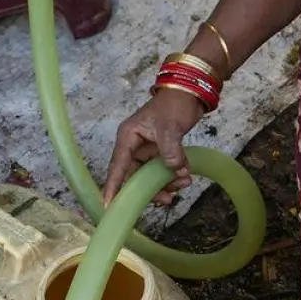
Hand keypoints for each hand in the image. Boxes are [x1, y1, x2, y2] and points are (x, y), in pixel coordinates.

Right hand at [104, 90, 203, 205]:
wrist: (190, 94)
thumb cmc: (174, 105)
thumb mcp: (170, 127)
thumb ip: (170, 150)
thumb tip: (174, 170)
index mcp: (128, 138)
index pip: (117, 167)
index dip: (113, 187)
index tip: (109, 205)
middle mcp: (135, 146)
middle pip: (136, 176)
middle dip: (151, 189)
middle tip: (167, 199)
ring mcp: (148, 150)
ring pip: (151, 176)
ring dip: (166, 182)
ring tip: (184, 182)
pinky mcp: (161, 151)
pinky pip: (163, 170)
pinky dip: (173, 175)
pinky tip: (186, 175)